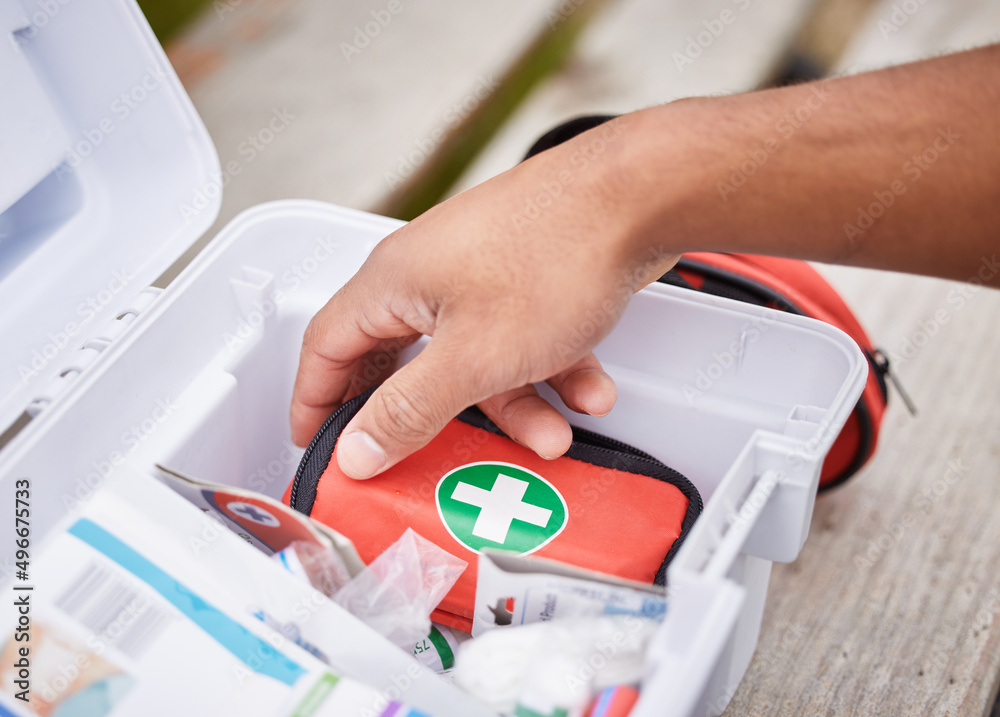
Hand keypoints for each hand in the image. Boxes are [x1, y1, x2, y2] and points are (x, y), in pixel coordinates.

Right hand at [290, 116, 677, 477]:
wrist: (642, 196)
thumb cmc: (556, 253)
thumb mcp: (473, 357)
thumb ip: (409, 409)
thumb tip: (357, 449)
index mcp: (394, 282)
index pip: (327, 347)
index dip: (317, 401)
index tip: (318, 444)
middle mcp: (430, 273)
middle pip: (405, 360)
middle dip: (430, 417)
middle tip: (422, 457)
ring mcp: (482, 272)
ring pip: (476, 359)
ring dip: (513, 404)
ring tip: (550, 436)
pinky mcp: (527, 276)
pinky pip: (522, 340)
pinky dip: (550, 372)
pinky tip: (588, 390)